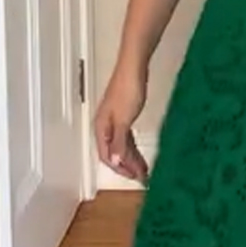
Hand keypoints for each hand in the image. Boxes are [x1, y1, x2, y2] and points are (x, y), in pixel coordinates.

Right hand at [94, 62, 149, 184]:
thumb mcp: (123, 120)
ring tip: (144, 169)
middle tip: (142, 177)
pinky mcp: (124, 115)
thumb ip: (118, 142)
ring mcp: (114, 121)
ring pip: (121, 146)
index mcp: (101, 128)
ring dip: (131, 159)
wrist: (134, 68)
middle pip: (114, 153)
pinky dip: (133, 148)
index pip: (107, 156)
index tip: (135, 178)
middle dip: (127, 166)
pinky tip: (140, 153)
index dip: (120, 169)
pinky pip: (127, 138)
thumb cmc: (127, 90)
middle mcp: (105, 126)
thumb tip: (114, 161)